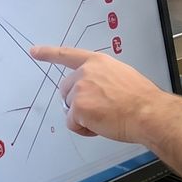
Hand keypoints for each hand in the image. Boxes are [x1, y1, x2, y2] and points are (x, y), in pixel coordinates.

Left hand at [30, 44, 164, 144]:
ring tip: (106, 118)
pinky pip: (72, 124)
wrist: (148, 112)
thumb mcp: (122, 77)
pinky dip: (84, 129)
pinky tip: (101, 126)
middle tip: (100, 111)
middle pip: (66, 90)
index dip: (49, 53)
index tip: (34, 51)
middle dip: (77, 103)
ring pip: (69, 108)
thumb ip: (103, 79)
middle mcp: (85, 72)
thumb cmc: (142, 99)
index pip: (68, 55)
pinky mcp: (77, 107)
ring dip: (83, 117)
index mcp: (98, 62)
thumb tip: (98, 92)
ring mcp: (79, 89)